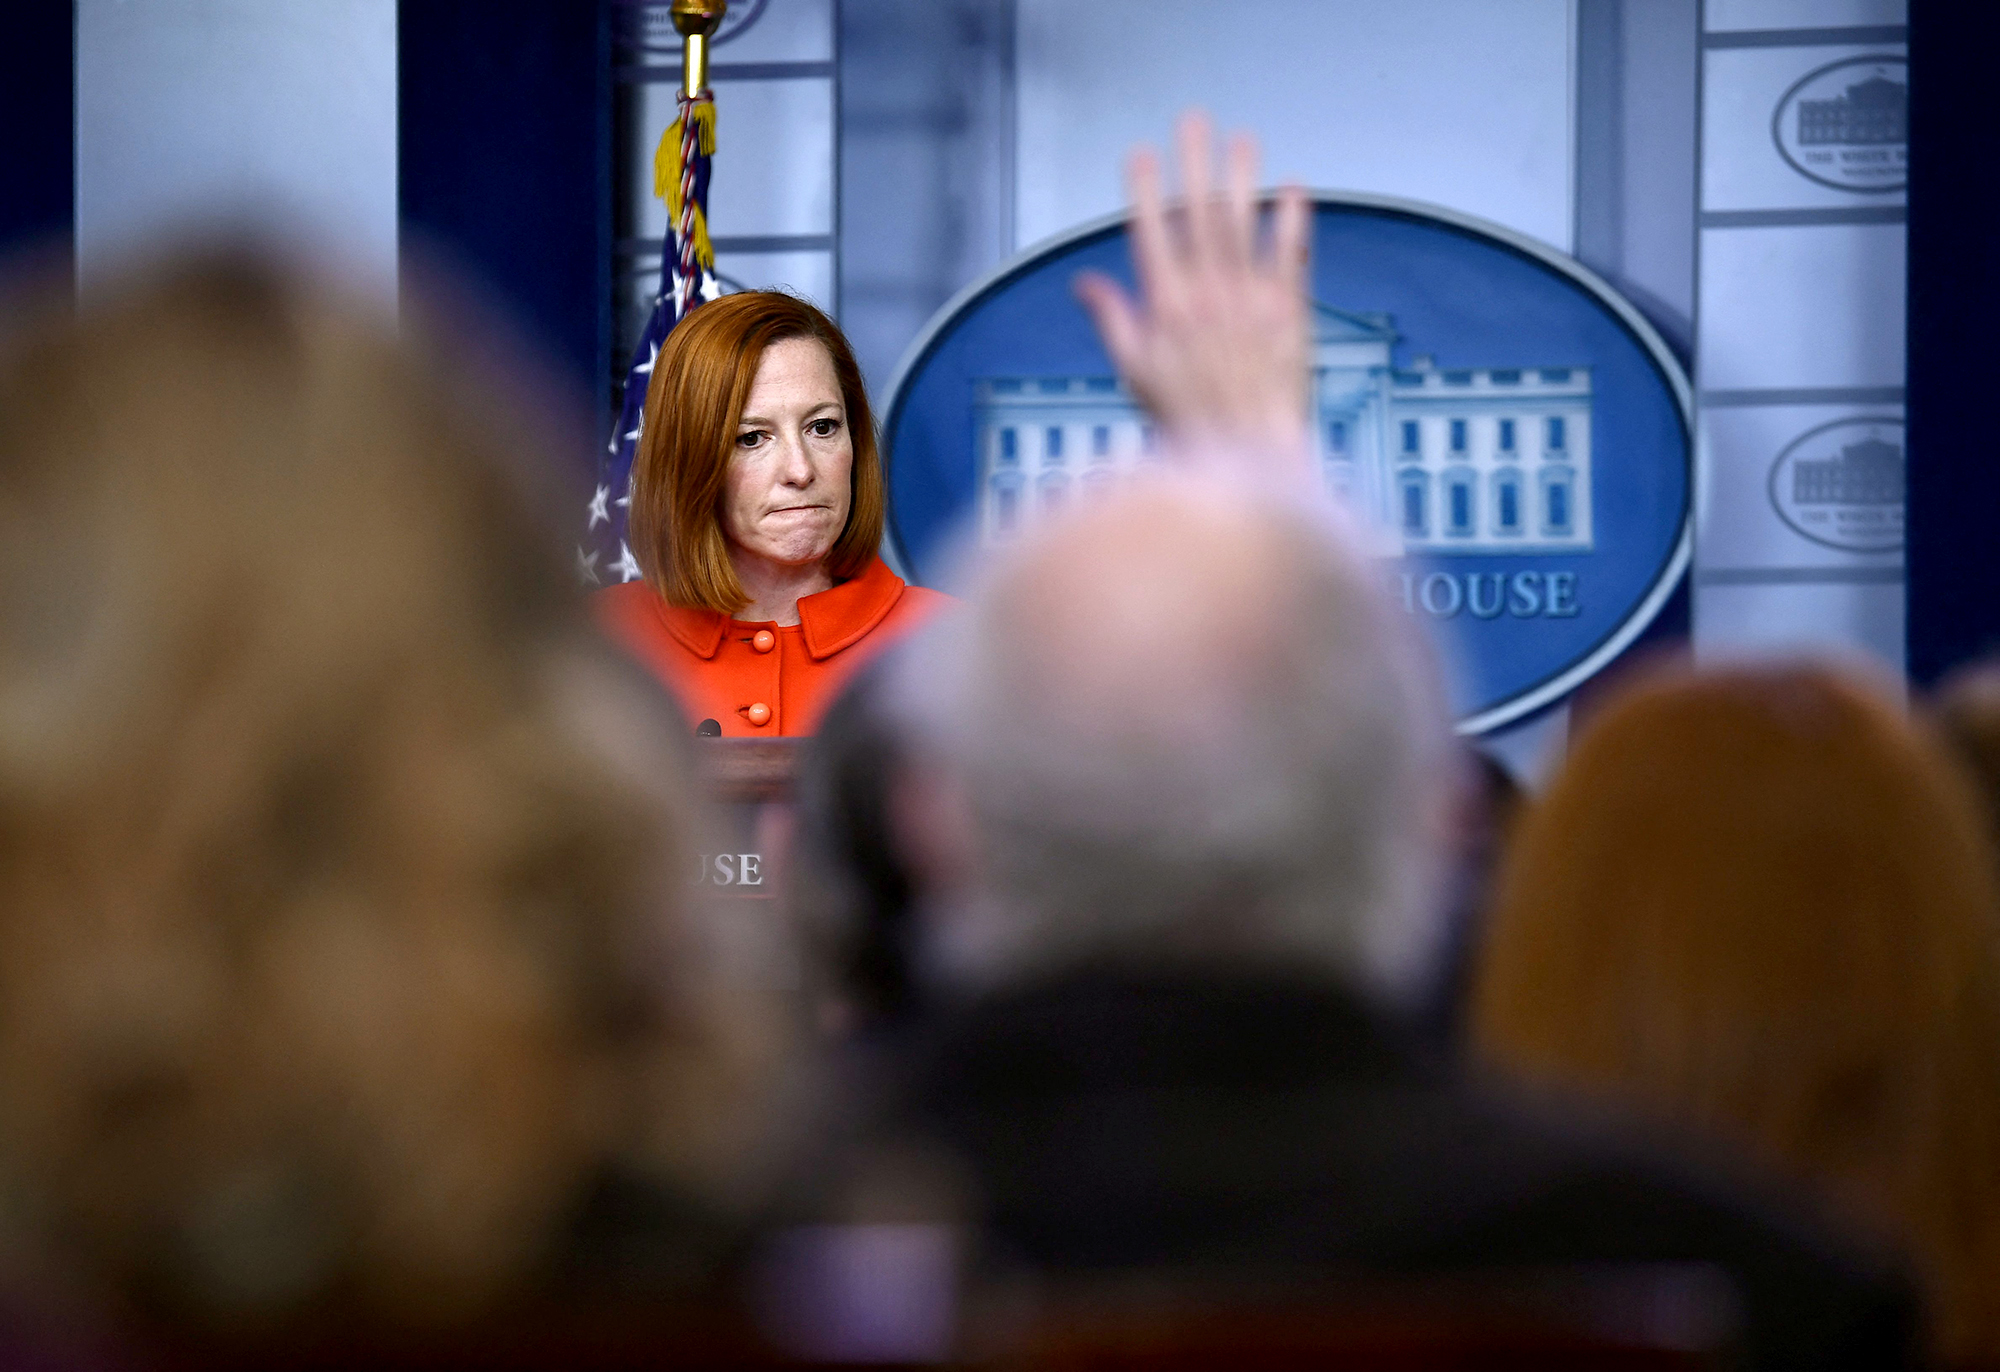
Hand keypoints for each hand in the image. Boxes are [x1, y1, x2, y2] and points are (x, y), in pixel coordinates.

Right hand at [1074, 111, 1311, 473]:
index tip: (1140, 156)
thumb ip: (1112, 319)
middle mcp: (1207, 298)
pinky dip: (1291, 221)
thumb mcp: (1134, 372)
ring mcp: (1250, 302)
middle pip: (1198, 217)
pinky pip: (1291, 257)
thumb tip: (1084, 283)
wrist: (1247, 455)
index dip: (1144, 192)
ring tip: (1241, 140)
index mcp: (1165, 310)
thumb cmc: (1189, 420)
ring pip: (1244, 226)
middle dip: (1194, 164)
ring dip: (1242, 178)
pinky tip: (1292, 188)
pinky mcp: (1289, 313)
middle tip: (1193, 123)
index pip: (1151, 236)